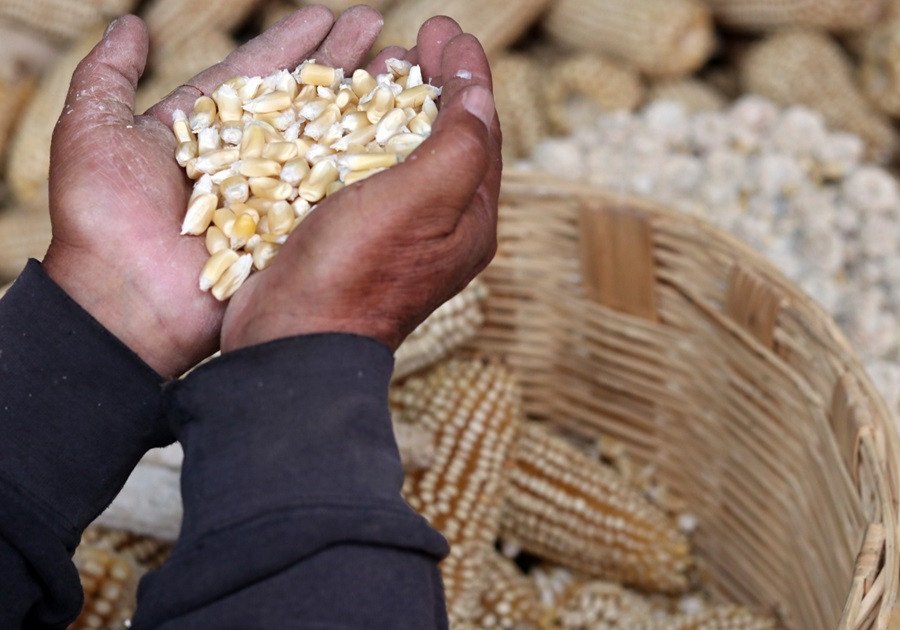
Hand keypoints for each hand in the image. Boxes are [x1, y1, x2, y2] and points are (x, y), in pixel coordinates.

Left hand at [41, 7, 385, 377]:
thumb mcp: (92, 131)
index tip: (326, 16)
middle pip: (298, 103)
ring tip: (398, 68)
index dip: (290, 45)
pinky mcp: (292, 235)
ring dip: (361, 105)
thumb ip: (109, 75)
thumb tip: (131, 23)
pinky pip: (332, 194)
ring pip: (324, 143)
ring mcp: (271, 200)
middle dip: (338, 64)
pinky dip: (364, 165)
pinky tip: (399, 135)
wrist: (126, 303)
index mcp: (201, 135)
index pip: (254, 77)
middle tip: (377, 29)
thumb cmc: (102, 217)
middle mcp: (242, 164)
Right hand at [221, 17, 501, 351]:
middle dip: (432, 81)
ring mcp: (390, 229)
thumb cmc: (360, 269)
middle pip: (442, 137)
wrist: (294, 338)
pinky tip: (339, 107)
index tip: (449, 29)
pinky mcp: (345, 232)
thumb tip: (481, 93)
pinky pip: (361, 168)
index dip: (467, 75)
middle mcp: (436, 224)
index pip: (480, 133)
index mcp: (469, 219)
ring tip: (383, 58)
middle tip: (420, 36)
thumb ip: (460, 144)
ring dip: (394, 100)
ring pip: (400, 150)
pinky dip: (356, 130)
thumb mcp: (423, 198)